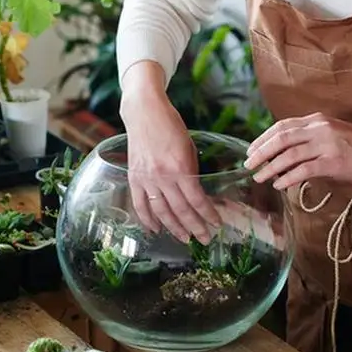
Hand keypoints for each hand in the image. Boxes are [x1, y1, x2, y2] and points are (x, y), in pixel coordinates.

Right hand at [121, 87, 220, 243]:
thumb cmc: (171, 126)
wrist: (144, 112)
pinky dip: (148, 220)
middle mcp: (162, 176)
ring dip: (175, 228)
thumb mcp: (189, 147)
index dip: (208, 215)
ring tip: (186, 239)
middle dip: (195, 227)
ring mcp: (146, 179)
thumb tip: (197, 195)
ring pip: (161, 212)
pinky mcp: (134, 178)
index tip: (217, 224)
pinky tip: (157, 230)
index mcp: (180, 167)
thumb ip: (192, 172)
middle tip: (205, 239)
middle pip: (181, 210)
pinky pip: (140, 205)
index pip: (197, 200)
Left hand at [244, 113, 351, 189]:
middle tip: (248, 164)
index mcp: (317, 120)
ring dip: (271, 167)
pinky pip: (304, 170)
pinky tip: (280, 185)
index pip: (282, 126)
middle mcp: (319, 129)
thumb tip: (286, 158)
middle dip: (261, 152)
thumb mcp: (332, 135)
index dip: (263, 138)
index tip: (251, 150)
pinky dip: (288, 177)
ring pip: (289, 154)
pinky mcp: (333, 161)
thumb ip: (310, 141)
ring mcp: (326, 144)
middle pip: (281, 138)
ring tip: (259, 177)